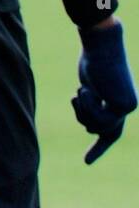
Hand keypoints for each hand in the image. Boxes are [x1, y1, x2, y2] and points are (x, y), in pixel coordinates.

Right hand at [71, 18, 137, 162]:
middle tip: (86, 145)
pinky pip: (98, 119)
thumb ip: (91, 105)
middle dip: (91, 133)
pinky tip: (86, 90)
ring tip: (81, 91)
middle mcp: (126, 108)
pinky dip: (87, 105)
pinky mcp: (123, 107)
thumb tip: (90, 123)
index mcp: (118, 103)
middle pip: (103, 133)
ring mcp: (127, 109)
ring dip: (82, 109)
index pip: (110, 132)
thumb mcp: (88, 86)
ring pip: (95, 127)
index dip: (98, 147)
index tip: (86, 162)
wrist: (101, 45)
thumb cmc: (93, 59)